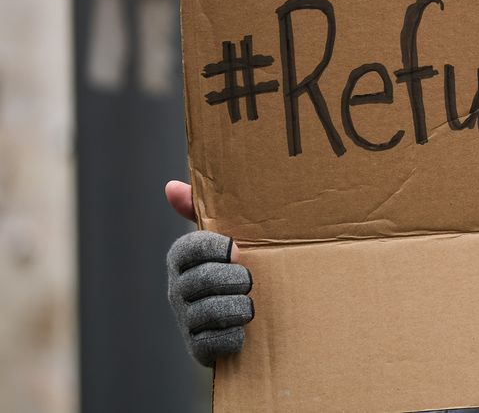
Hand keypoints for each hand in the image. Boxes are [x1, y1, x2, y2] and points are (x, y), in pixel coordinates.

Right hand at [165, 181, 252, 365]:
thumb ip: (200, 210)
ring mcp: (184, 319)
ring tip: (250, 306)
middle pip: (204, 279)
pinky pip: (217, 341)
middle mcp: (176, 288)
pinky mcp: (197, 347)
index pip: (190, 247)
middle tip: (250, 281)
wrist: (244, 318)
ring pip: (212, 311)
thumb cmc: (234, 269)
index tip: (237, 251)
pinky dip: (236, 337)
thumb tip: (171, 187)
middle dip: (235, 279)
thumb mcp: (224, 240)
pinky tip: (243, 331)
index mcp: (181, 259)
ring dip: (241, 307)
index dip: (215, 248)